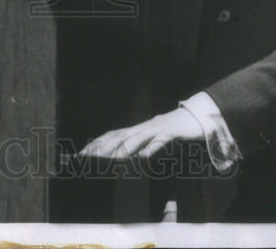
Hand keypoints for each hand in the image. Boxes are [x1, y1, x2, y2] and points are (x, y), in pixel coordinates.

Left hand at [79, 107, 203, 158]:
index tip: (82, 155)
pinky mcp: (171, 132)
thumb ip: (137, 145)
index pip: (112, 136)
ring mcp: (156, 129)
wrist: (193, 117)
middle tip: (91, 158)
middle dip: (105, 147)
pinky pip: (161, 140)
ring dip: (126, 148)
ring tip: (114, 158)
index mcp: (136, 130)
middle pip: (121, 136)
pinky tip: (145, 156)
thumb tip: (122, 157)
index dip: (97, 144)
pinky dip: (152, 147)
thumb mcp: (151, 138)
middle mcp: (143, 127)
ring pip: (138, 138)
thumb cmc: (170, 130)